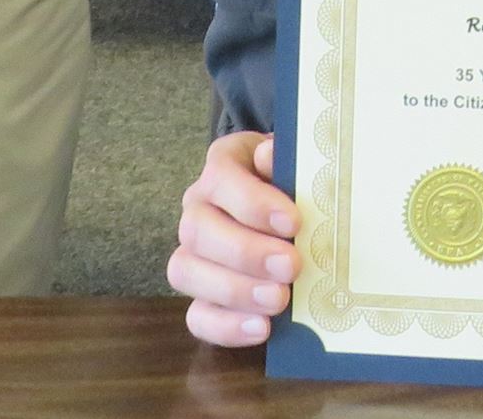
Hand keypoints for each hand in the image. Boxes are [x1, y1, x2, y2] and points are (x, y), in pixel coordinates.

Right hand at [169, 131, 296, 346]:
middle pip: (198, 229)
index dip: (253, 203)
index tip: (293, 223)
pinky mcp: (200, 295)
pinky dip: (226, 327)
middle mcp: (198, 206)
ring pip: (186, 271)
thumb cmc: (294, 177)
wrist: (290, 201)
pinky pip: (195, 316)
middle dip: (246, 252)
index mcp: (222, 164)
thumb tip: (270, 153)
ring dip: (235, 290)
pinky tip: (262, 328)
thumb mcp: (296, 159)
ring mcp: (193, 252)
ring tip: (279, 300)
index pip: (221, 178)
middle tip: (291, 266)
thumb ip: (286, 158)